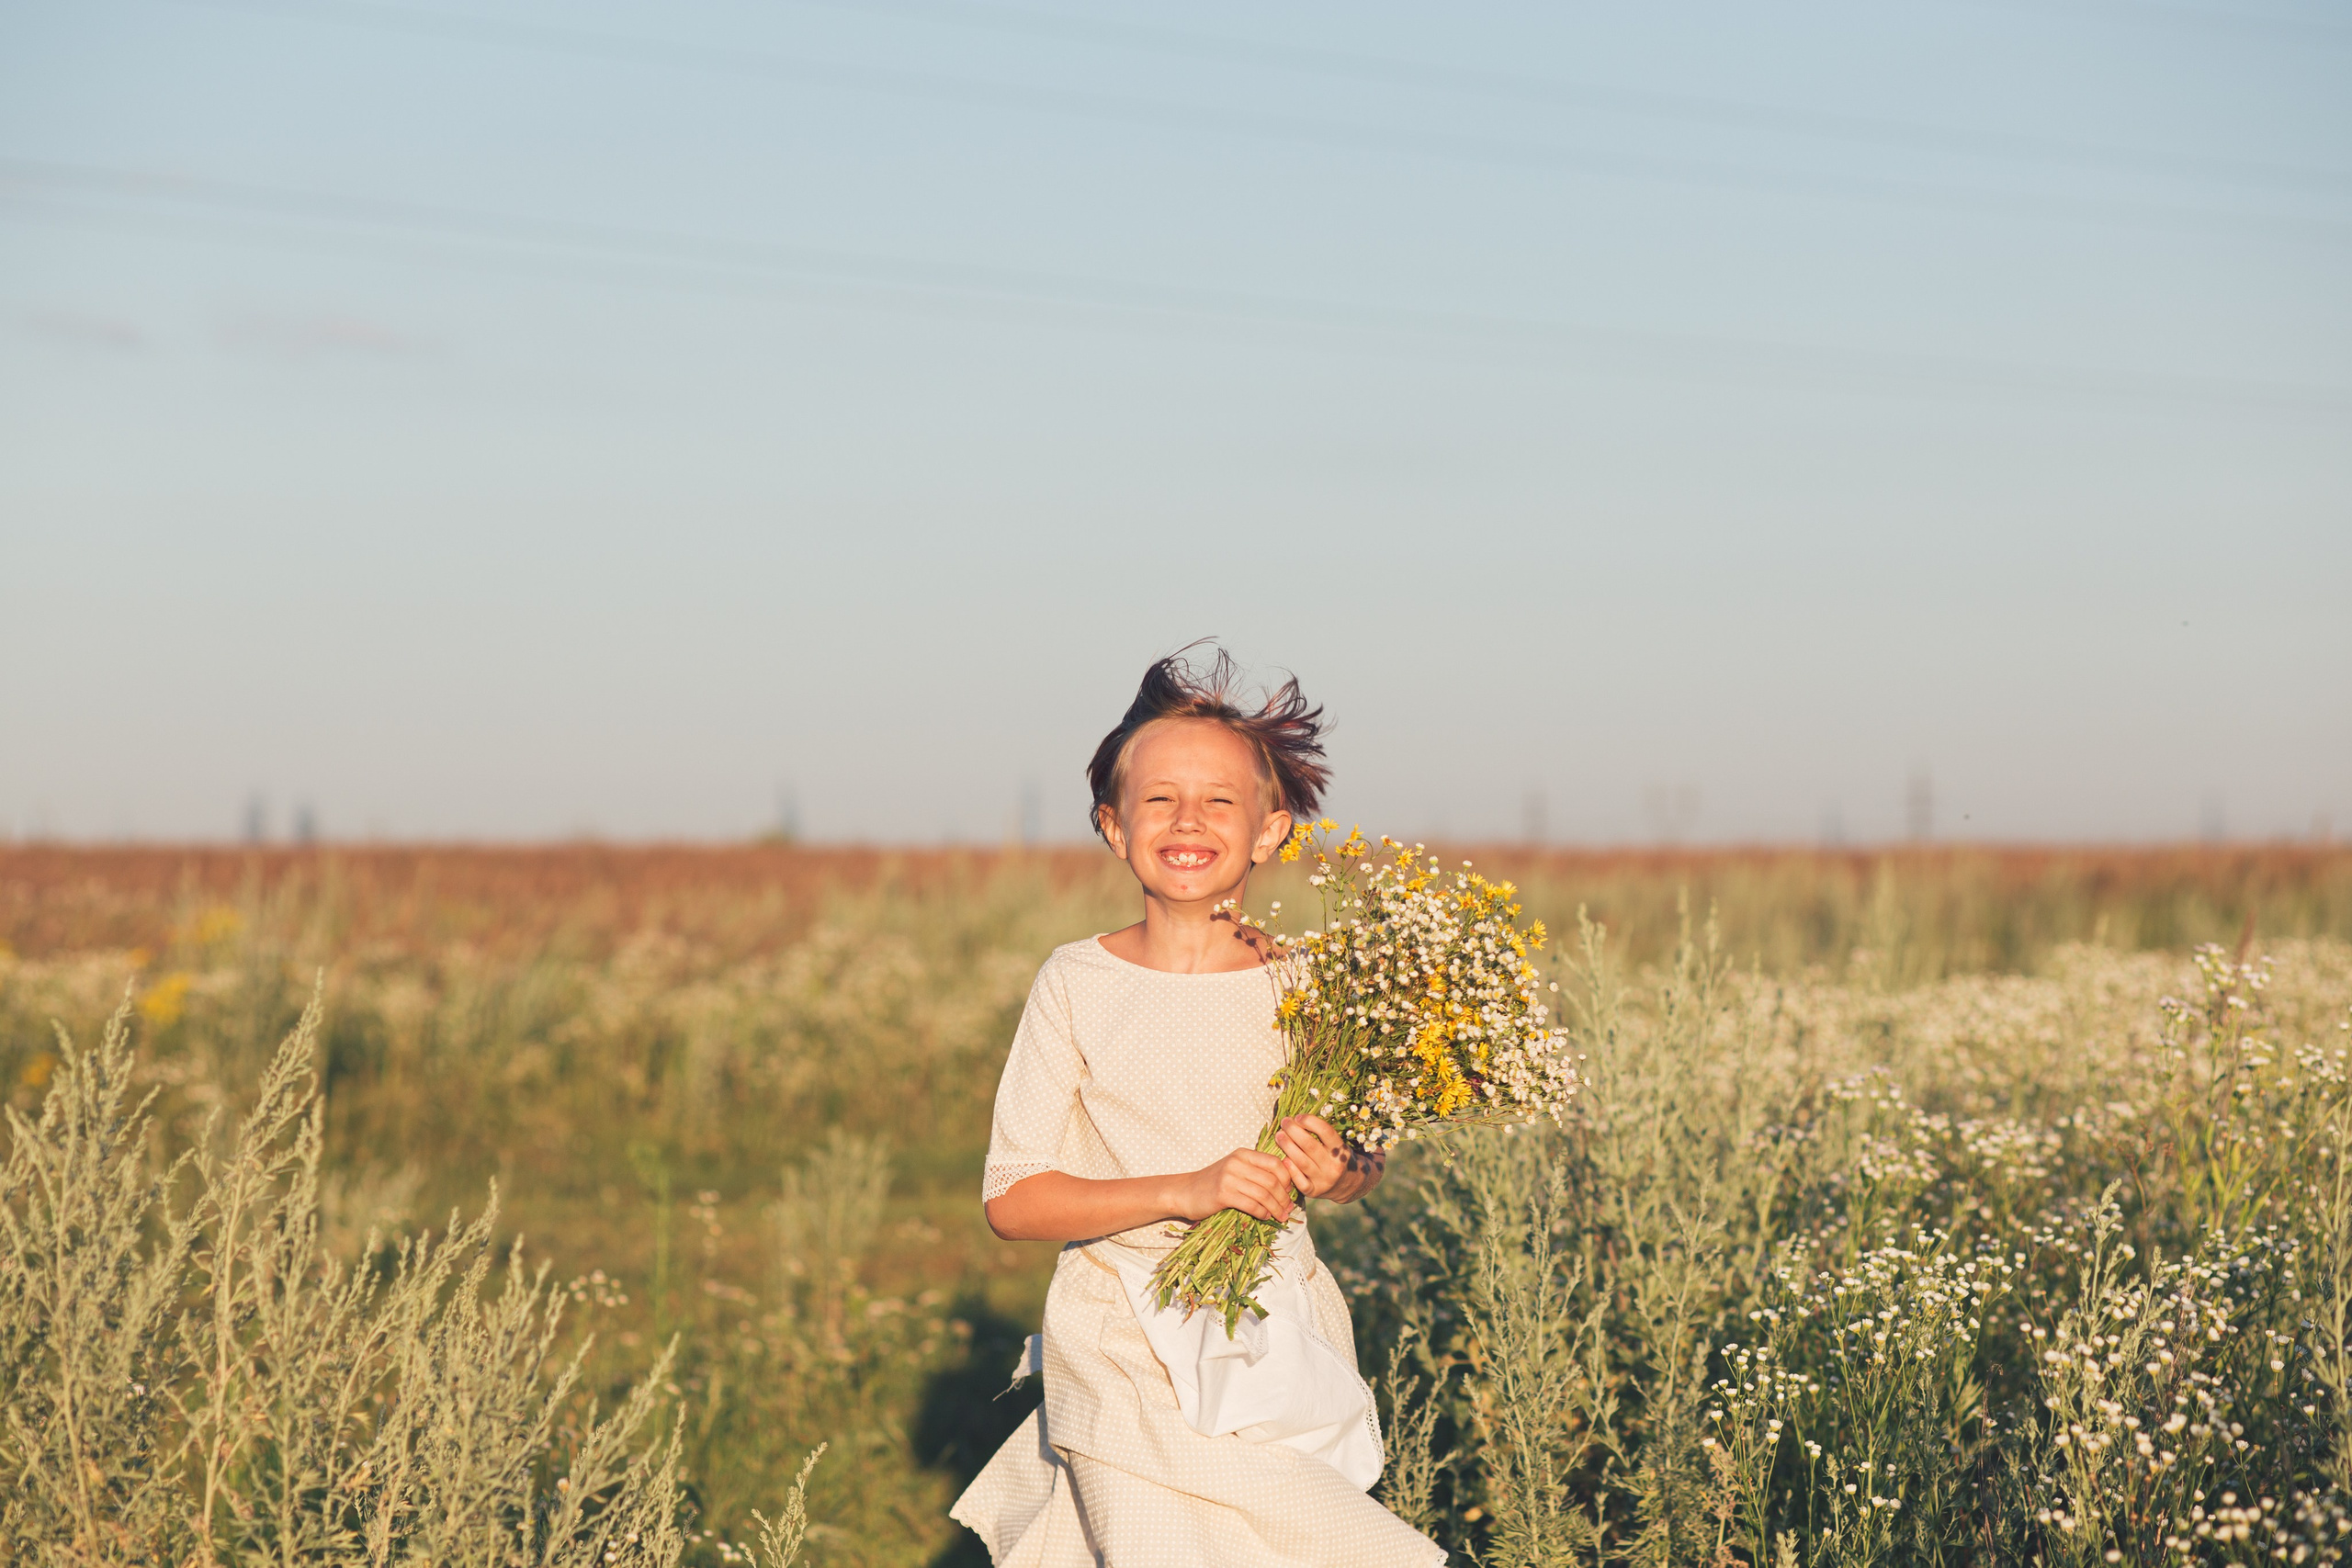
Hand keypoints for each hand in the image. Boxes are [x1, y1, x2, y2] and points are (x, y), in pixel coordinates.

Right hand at [1175, 1148, 1297, 1223]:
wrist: (1185, 1192)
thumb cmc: (1213, 1184)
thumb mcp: (1235, 1170)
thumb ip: (1256, 1173)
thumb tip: (1285, 1187)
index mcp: (1243, 1154)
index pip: (1275, 1163)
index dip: (1287, 1179)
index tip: (1289, 1193)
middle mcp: (1237, 1163)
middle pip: (1272, 1180)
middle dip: (1284, 1197)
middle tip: (1288, 1209)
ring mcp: (1229, 1177)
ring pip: (1264, 1194)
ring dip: (1276, 1208)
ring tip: (1281, 1216)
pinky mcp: (1223, 1194)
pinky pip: (1251, 1205)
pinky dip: (1262, 1213)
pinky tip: (1265, 1217)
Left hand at [1274, 1115, 1382, 1204]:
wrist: (1348, 1185)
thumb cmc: (1337, 1157)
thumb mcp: (1337, 1144)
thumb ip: (1321, 1133)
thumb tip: (1298, 1117)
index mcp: (1341, 1151)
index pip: (1326, 1132)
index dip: (1310, 1121)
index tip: (1299, 1116)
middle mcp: (1333, 1166)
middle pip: (1310, 1145)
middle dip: (1294, 1131)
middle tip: (1284, 1122)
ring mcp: (1324, 1180)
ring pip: (1301, 1161)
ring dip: (1287, 1146)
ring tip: (1279, 1136)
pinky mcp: (1314, 1191)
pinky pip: (1299, 1180)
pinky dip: (1290, 1169)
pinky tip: (1283, 1159)